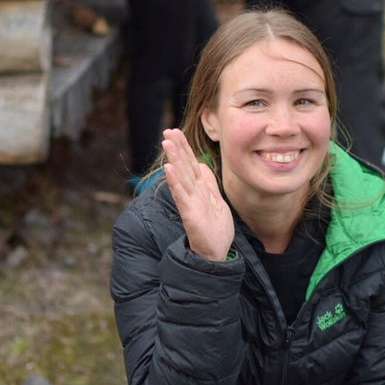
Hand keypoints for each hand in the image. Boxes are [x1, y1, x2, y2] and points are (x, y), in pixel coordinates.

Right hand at [161, 128, 233, 261]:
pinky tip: (169, 168)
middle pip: (184, 166)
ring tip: (166, 142)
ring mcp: (190, 203)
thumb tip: (203, 165)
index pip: (190, 163)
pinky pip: (181, 195)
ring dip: (174, 159)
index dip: (184, 147)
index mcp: (200, 189)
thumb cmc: (216, 229)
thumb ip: (209, 183)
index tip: (176, 131)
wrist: (217, 253)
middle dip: (177, 148)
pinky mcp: (189, 214)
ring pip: (181, 177)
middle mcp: (193, 193)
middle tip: (167, 131)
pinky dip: (175, 182)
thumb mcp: (217, 201)